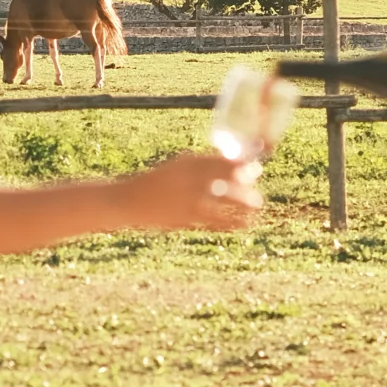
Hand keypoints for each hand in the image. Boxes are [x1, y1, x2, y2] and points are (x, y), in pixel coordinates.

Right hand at [120, 151, 261, 234]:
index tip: (255, 165)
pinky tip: (244, 224)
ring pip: (222, 198)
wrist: (129, 201)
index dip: (240, 164)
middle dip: (244, 179)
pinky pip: (214, 220)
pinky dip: (231, 222)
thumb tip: (229, 165)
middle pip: (224, 176)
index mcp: (186, 163)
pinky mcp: (184, 217)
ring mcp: (186, 198)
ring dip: (243, 201)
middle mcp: (188, 178)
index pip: (219, 161)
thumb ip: (200, 166)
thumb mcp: (177, 168)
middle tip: (257, 181)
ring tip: (257, 204)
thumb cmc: (158, 183)